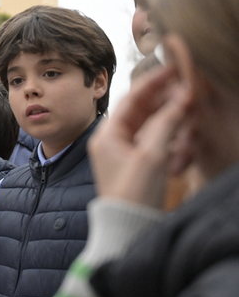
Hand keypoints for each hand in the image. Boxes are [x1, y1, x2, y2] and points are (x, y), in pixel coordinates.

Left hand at [88, 66, 192, 207]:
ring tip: (188, 102)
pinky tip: (182, 126)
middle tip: (187, 83)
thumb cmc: (134, 194)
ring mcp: (123, 154)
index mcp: (107, 134)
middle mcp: (111, 141)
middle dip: (164, 96)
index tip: (173, 67)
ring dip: (168, 113)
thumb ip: (166, 123)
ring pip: (148, 124)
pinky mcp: (136, 166)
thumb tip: (181, 98)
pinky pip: (152, 140)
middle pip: (140, 109)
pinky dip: (167, 131)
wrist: (128, 229)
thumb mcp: (152, 155)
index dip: (154, 81)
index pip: (131, 99)